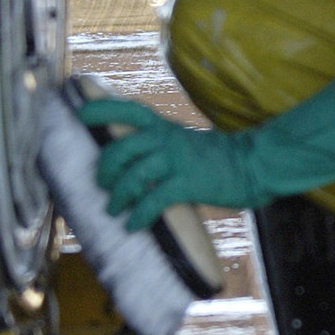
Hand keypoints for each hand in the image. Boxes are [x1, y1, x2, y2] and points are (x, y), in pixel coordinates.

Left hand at [82, 99, 262, 227]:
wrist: (253, 164)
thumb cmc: (220, 158)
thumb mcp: (187, 142)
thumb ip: (163, 146)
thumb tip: (135, 165)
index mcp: (166, 127)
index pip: (128, 109)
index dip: (101, 108)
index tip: (81, 114)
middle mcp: (167, 140)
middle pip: (122, 148)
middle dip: (105, 169)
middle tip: (103, 185)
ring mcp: (177, 161)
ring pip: (134, 175)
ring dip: (118, 195)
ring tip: (113, 210)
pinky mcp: (188, 183)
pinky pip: (154, 199)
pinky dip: (139, 214)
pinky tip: (133, 225)